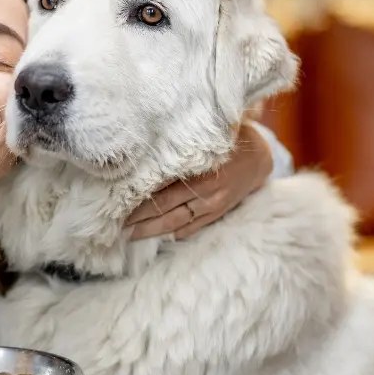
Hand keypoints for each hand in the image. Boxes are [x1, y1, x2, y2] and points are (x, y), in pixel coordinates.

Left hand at [126, 122, 273, 240]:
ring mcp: (211, 205)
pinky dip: (174, 233)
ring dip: (151, 230)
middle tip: (114, 225)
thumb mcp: (205, 137)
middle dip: (137, 218)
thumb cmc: (226, 140)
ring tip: (129, 236)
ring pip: (174, 222)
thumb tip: (144, 149)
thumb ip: (178, 144)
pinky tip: (157, 238)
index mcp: (197, 168)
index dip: (137, 198)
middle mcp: (203, 189)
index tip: (115, 203)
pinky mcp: (217, 213)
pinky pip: (192, 227)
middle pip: (162, 208)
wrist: (259, 157)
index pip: (160, 187)